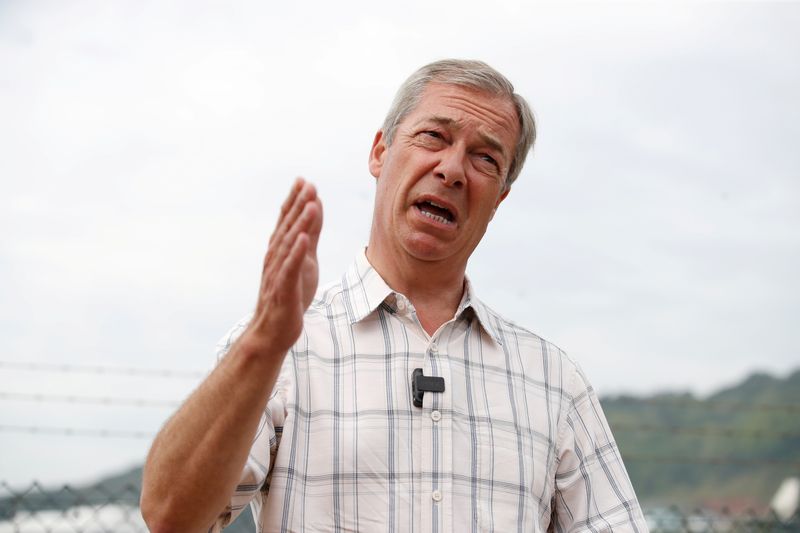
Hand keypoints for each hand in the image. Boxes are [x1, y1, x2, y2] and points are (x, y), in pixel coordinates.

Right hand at [244, 178, 322, 355]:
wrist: (272, 330)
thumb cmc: (290, 294)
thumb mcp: (305, 262)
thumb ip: (309, 236)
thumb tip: (314, 209)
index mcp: (280, 250)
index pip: (287, 221)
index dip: (295, 201)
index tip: (303, 180)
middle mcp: (275, 257)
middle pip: (287, 227)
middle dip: (297, 205)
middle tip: (307, 184)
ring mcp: (278, 273)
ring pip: (288, 244)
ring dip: (299, 224)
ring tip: (310, 204)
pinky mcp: (283, 289)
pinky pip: (289, 269)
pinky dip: (295, 253)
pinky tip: (301, 239)